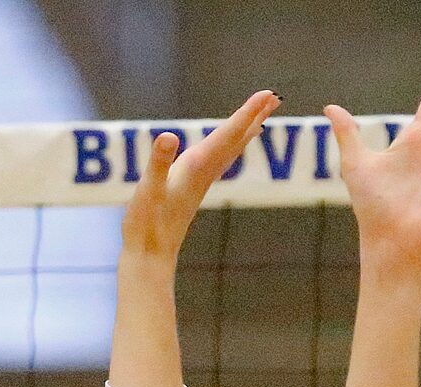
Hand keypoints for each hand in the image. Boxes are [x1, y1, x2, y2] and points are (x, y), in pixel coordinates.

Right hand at [121, 90, 278, 261]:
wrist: (150, 257)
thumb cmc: (146, 225)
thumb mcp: (148, 190)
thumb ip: (158, 164)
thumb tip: (168, 137)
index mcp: (197, 167)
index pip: (227, 135)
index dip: (247, 113)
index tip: (268, 94)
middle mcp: (204, 173)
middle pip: (235, 140)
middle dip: (253, 116)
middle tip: (274, 96)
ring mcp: (200, 182)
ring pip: (230, 151)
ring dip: (245, 131)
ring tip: (261, 116)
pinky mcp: (193, 189)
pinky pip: (218, 162)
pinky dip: (229, 149)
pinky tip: (230, 148)